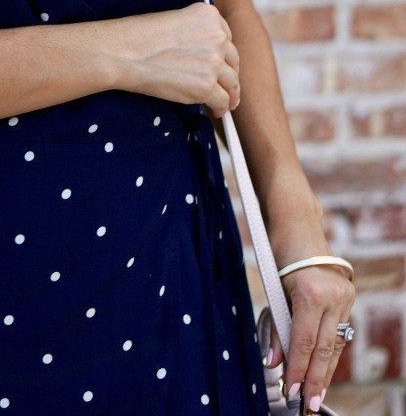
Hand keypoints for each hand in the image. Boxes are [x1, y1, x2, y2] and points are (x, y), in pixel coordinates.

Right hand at [123, 2, 239, 117]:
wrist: (125, 52)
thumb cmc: (139, 36)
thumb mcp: (175, 20)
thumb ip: (196, 33)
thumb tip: (207, 55)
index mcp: (209, 15)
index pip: (226, 37)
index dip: (223, 53)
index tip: (222, 62)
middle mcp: (217, 36)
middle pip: (232, 60)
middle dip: (229, 72)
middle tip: (227, 84)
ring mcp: (213, 62)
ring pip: (232, 83)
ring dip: (231, 93)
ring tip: (227, 101)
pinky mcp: (206, 86)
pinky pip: (222, 101)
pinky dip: (221, 108)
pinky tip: (216, 110)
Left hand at [265, 265, 355, 410]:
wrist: (298, 223)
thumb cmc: (279, 254)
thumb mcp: (272, 289)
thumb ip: (275, 327)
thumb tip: (272, 362)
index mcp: (311, 293)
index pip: (304, 341)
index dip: (298, 368)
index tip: (292, 389)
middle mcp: (333, 295)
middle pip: (325, 347)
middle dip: (316, 378)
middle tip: (309, 403)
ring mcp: (345, 295)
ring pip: (336, 341)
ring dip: (326, 369)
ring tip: (318, 393)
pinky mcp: (349, 295)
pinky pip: (340, 329)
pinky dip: (331, 350)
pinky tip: (325, 368)